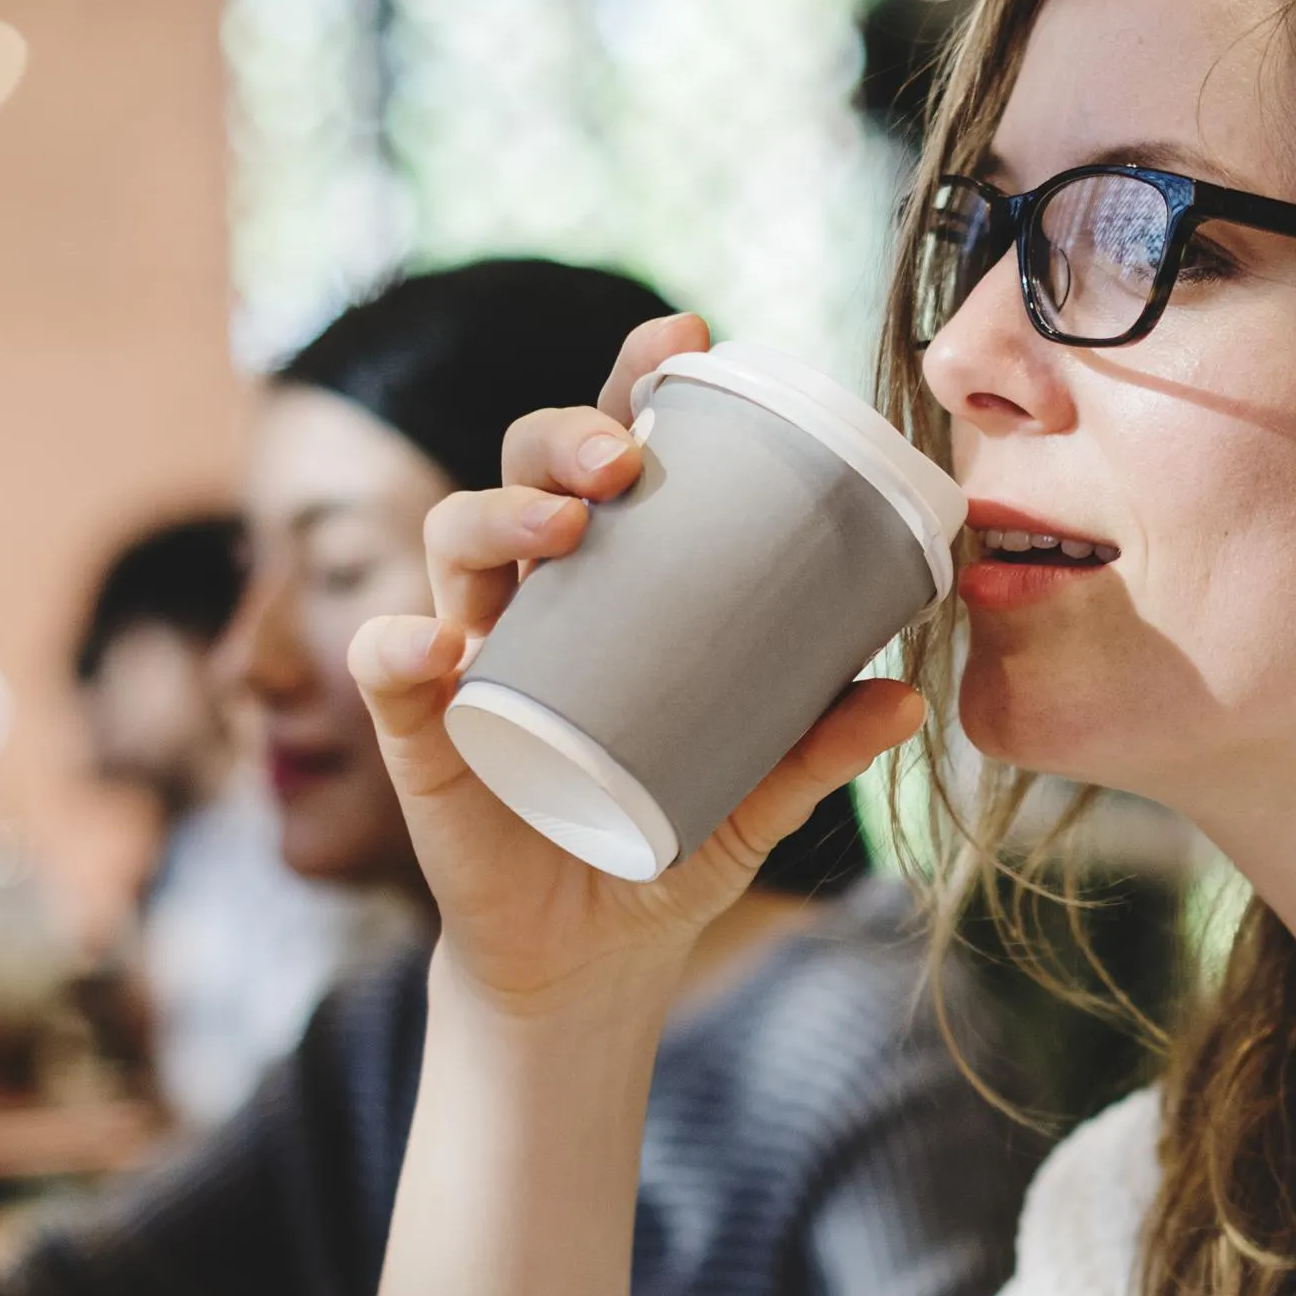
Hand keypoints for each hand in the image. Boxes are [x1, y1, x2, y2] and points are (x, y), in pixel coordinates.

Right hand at [351, 310, 928, 1025]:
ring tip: (563, 529)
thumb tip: (906, 693)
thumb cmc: (672, 841)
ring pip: (454, 545)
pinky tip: (435, 646)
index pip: (610, 457)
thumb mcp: (761, 794)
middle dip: (567, 438)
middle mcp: (531, 600)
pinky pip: (390, 673)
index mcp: (609, 584)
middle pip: (525, 475)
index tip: (685, 339)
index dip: (634, 386)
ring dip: (500, 515)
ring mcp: (468, 658)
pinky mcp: (422, 736)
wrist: (598, 955)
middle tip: (627, 460)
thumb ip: (819, 746)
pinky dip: (399, 650)